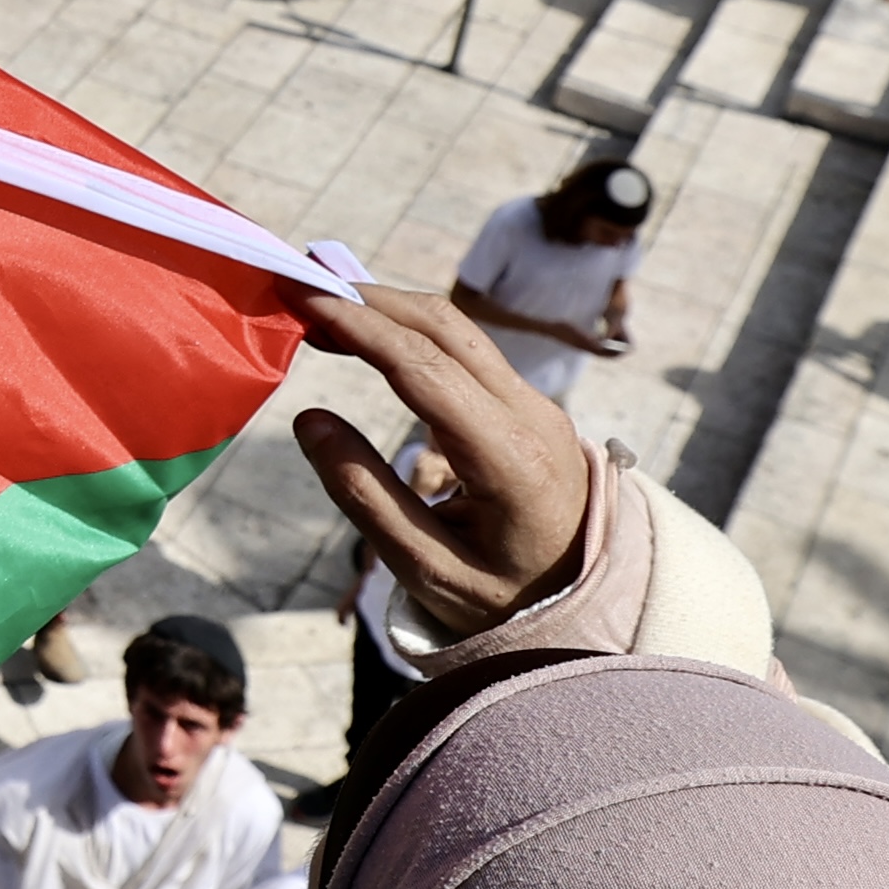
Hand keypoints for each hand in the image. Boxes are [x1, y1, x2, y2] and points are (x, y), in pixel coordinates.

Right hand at [287, 283, 594, 640]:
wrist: (587, 598)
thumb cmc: (503, 595)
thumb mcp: (429, 570)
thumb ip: (366, 497)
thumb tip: (309, 419)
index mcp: (512, 460)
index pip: (427, 369)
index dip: (362, 329)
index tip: (306, 303)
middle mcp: (533, 416)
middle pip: (445, 328)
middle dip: (368, 301)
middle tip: (300, 291)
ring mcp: (535, 403)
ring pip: (457, 329)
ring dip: (387, 309)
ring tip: (322, 310)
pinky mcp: (526, 402)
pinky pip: (464, 348)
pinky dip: (408, 330)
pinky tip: (365, 335)